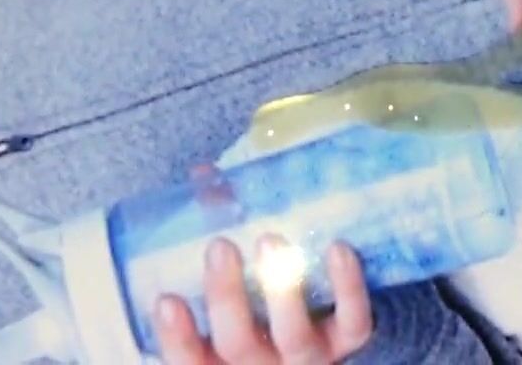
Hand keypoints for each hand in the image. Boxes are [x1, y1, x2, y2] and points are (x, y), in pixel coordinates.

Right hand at [153, 236, 371, 364]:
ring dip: (283, 293)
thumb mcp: (234, 276)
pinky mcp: (349, 342)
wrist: (328, 324)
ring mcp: (308, 357)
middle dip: (227, 297)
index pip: (190, 359)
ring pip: (294, 337)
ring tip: (271, 242)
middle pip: (238, 345)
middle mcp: (262, 364)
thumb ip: (217, 228)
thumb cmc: (262, 295)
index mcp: (222, 357)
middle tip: (220, 246)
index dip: (177, 336)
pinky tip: (338, 249)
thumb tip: (204, 176)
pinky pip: (354, 322)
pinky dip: (347, 287)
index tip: (168, 299)